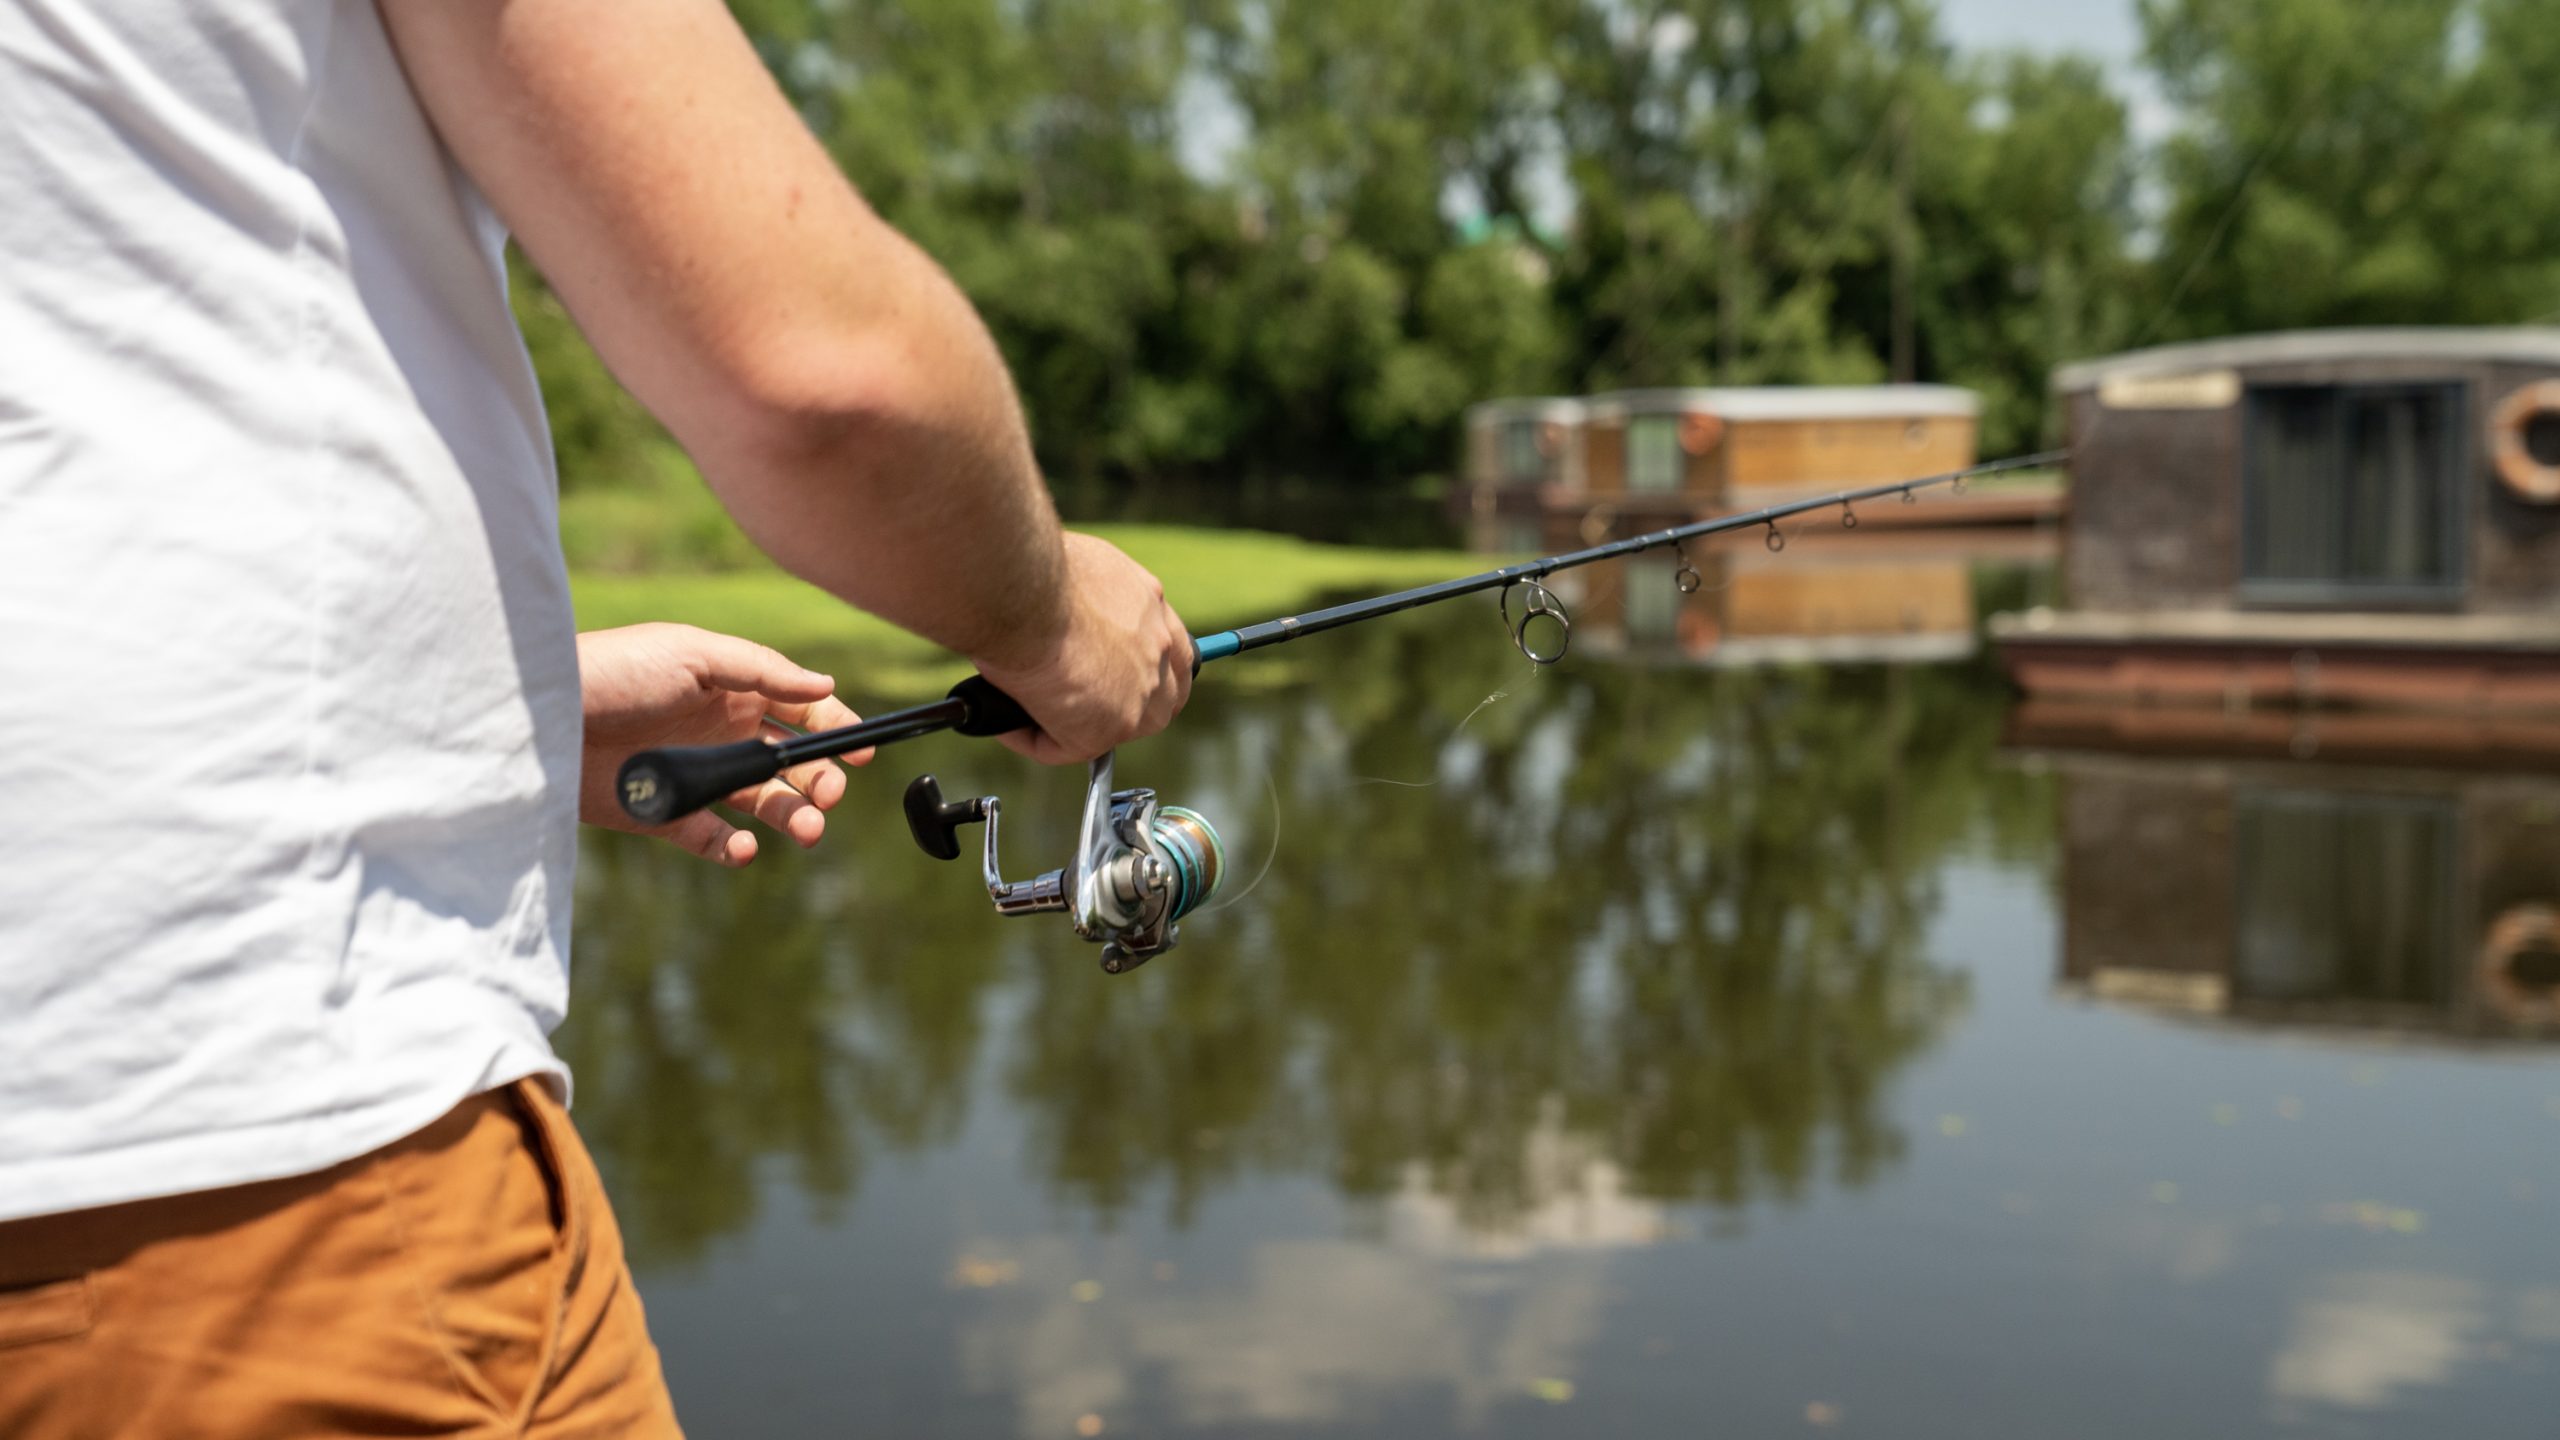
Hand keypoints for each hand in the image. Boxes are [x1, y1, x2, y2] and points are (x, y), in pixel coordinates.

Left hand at [577, 624, 871, 865]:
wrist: (538, 720)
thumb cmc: (614, 671)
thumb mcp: (693, 654)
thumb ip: (762, 671)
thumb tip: (825, 685)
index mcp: (733, 688)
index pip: (801, 709)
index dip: (835, 727)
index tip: (862, 751)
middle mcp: (721, 731)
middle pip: (791, 762)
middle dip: (820, 779)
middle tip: (829, 795)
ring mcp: (697, 774)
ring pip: (763, 803)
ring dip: (792, 816)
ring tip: (807, 829)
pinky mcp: (667, 814)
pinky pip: (714, 838)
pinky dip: (736, 848)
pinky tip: (745, 847)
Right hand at [972, 533, 1191, 763]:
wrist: (1022, 589)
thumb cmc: (1033, 566)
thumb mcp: (1078, 567)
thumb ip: (1089, 594)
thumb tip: (1062, 609)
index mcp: (1151, 605)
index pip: (1170, 648)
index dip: (1147, 664)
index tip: (1116, 668)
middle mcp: (1157, 650)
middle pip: (1161, 696)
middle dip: (1125, 703)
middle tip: (1080, 702)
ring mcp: (1138, 695)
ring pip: (1117, 727)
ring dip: (1079, 725)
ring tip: (1033, 710)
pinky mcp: (1105, 730)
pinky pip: (1063, 747)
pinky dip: (1031, 738)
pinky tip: (1006, 721)